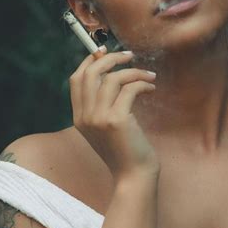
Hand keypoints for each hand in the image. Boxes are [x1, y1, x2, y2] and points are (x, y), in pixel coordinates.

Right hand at [69, 47, 159, 179]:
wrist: (133, 175)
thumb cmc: (125, 150)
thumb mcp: (106, 127)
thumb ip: (102, 105)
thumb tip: (112, 74)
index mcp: (79, 117)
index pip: (76, 79)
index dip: (89, 61)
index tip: (104, 52)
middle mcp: (84, 116)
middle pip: (91, 73)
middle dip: (111, 58)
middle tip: (129, 55)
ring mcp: (98, 119)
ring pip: (112, 78)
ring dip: (134, 71)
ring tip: (148, 76)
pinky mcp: (116, 121)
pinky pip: (129, 89)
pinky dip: (142, 83)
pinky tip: (151, 87)